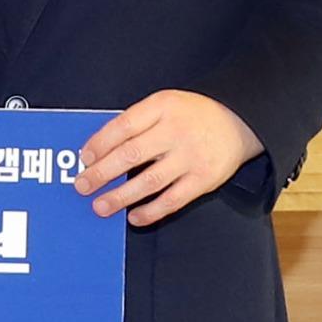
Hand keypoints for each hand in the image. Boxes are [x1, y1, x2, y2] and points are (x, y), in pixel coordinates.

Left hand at [75, 91, 264, 225]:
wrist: (240, 121)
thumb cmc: (191, 114)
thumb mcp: (164, 104)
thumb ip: (136, 121)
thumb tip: (99, 150)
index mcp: (163, 107)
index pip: (123, 126)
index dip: (100, 143)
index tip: (84, 158)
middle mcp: (176, 131)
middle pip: (131, 154)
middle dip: (102, 173)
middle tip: (82, 185)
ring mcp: (191, 157)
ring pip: (149, 181)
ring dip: (121, 196)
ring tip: (100, 206)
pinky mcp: (204, 180)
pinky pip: (173, 200)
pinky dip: (152, 211)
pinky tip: (134, 217)